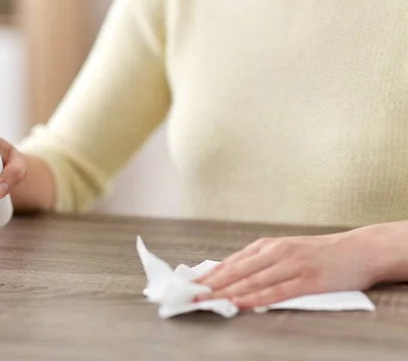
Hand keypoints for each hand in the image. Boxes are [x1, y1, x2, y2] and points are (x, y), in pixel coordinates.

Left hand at [194, 231, 380, 308]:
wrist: (359, 249)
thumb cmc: (320, 253)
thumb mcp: (286, 251)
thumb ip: (261, 262)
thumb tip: (231, 276)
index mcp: (268, 246)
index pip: (231, 262)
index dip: (210, 275)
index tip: (191, 285)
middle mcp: (276, 253)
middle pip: (237, 271)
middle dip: (212, 285)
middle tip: (191, 295)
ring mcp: (291, 265)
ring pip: (252, 281)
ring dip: (227, 292)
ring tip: (207, 301)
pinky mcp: (307, 280)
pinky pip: (277, 292)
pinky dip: (256, 298)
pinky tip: (240, 303)